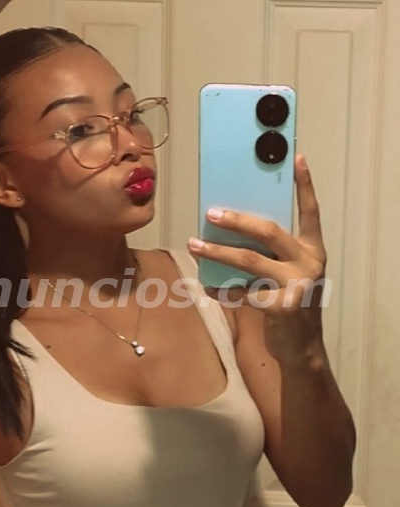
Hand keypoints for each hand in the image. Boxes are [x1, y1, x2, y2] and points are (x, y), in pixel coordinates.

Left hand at [188, 154, 327, 362]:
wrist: (302, 349)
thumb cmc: (289, 304)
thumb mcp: (290, 274)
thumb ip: (273, 254)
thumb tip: (231, 228)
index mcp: (313, 250)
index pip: (311, 212)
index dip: (305, 185)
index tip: (296, 158)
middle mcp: (309, 263)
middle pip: (269, 232)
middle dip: (237, 220)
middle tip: (211, 212)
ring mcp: (297, 285)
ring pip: (249, 261)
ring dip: (217, 252)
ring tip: (193, 244)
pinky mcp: (283, 307)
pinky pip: (242, 293)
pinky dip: (220, 289)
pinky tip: (204, 286)